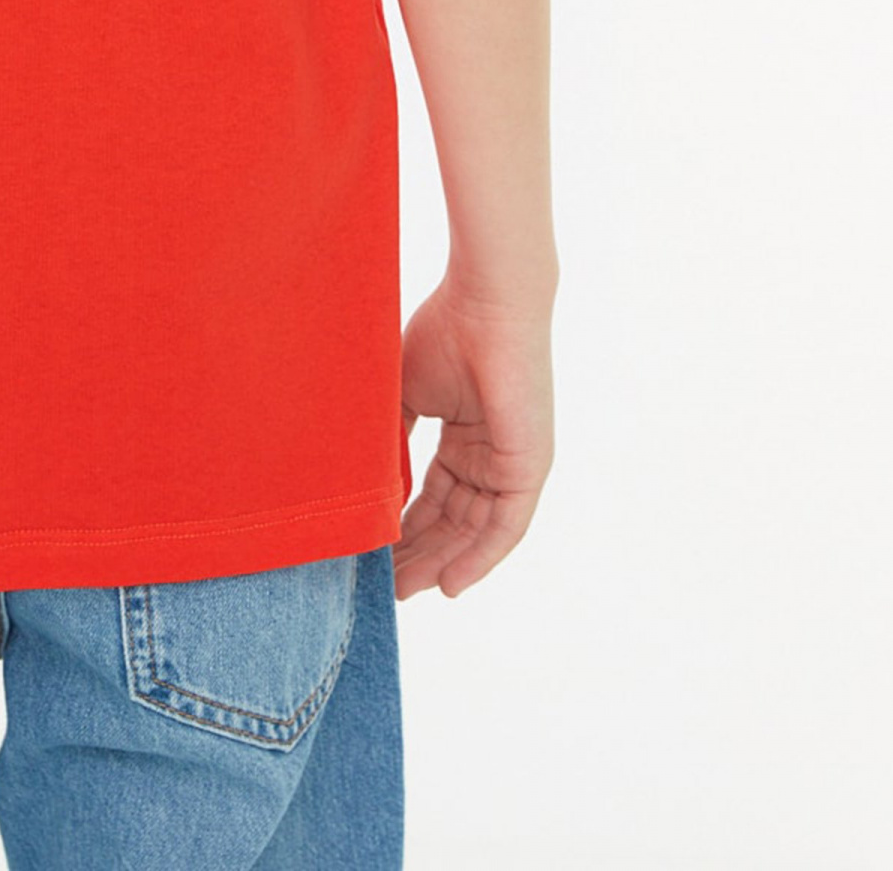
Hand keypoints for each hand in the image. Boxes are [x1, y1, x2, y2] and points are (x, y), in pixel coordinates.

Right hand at [393, 281, 554, 599]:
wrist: (484, 302)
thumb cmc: (445, 331)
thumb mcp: (405, 392)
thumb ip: (392, 435)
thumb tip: (365, 479)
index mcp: (466, 436)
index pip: (435, 495)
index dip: (406, 527)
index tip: (374, 553)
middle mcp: (492, 456)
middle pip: (454, 520)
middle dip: (419, 554)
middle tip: (384, 585)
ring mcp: (513, 464)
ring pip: (476, 531)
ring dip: (442, 563)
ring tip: (405, 590)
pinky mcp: (528, 468)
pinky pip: (504, 527)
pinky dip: (478, 558)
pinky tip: (449, 585)